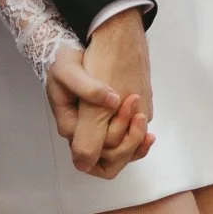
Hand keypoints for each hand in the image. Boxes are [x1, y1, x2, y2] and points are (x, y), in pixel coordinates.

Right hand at [46, 46, 153, 178]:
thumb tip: (111, 103)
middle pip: (107, 161)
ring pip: (118, 155)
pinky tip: (146, 127)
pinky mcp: (109, 125)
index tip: (123, 105)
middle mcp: (82, 134)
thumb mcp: (70, 71)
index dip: (112, 136)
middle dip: (127, 143)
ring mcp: (96, 131)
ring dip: (134, 141)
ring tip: (142, 118)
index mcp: (70, 125)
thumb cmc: (67, 62)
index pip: (90, 152)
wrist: (76, 52)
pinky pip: (124, 143)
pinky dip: (137, 138)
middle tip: (138, 115)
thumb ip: (88, 90)